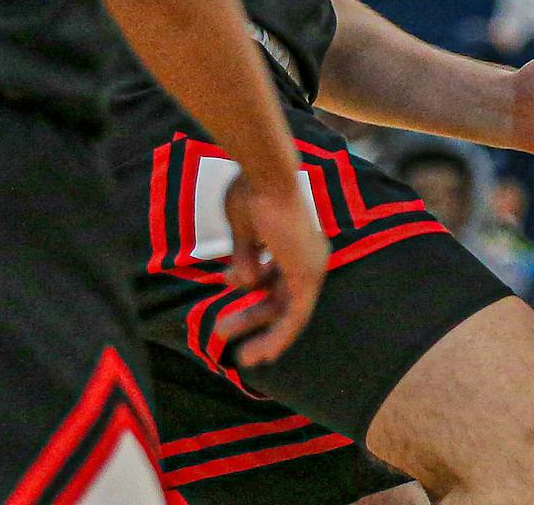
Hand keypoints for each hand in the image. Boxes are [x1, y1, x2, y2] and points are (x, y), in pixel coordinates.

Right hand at [213, 173, 327, 367]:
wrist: (265, 176)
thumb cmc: (252, 192)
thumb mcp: (243, 231)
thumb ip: (244, 257)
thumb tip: (239, 283)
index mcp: (295, 240)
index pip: (276, 275)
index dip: (253, 291)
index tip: (230, 296)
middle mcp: (309, 254)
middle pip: (279, 295)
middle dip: (251, 316)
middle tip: (222, 330)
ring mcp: (311, 265)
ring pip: (288, 312)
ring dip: (261, 334)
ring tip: (242, 357)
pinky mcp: (307, 276)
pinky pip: (295, 317)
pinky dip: (279, 337)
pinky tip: (260, 355)